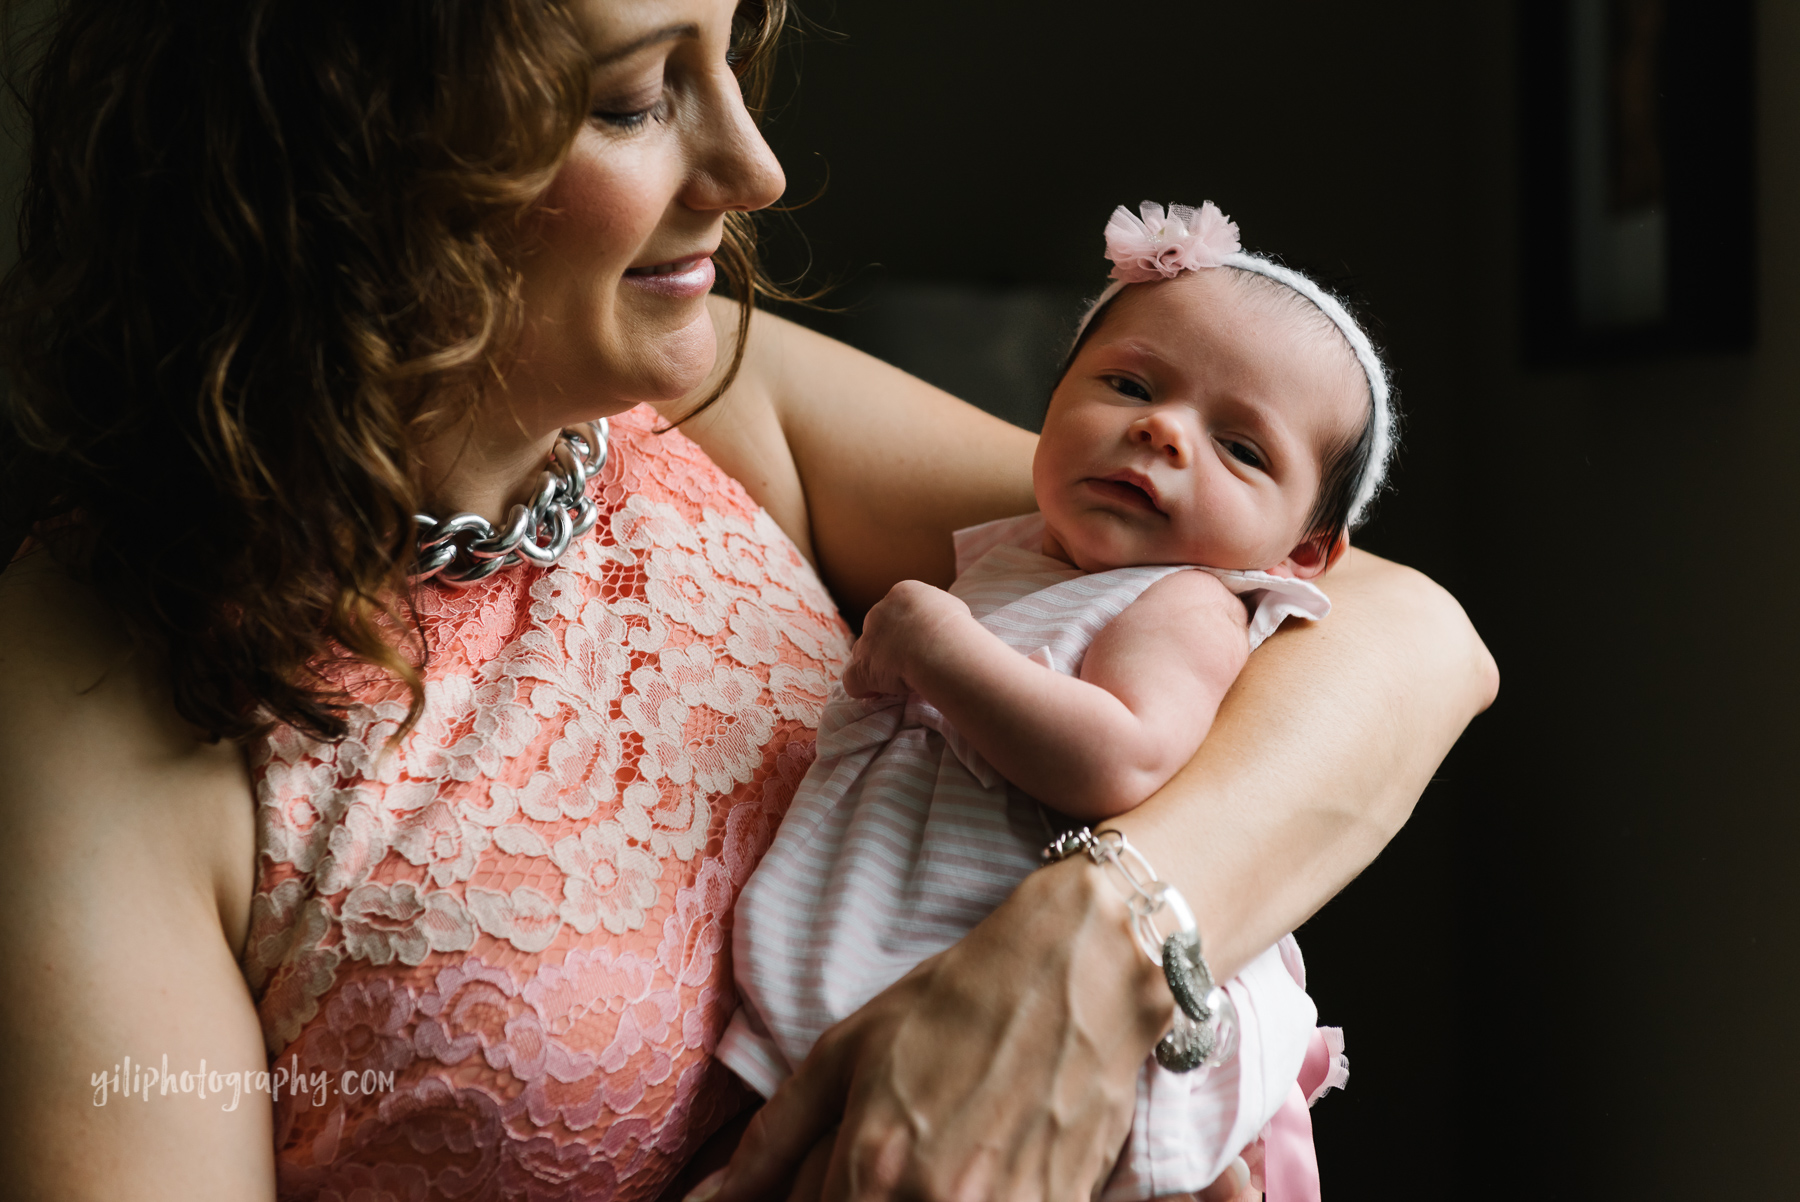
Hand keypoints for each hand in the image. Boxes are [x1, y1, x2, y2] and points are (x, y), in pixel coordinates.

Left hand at [689, 857, 1172, 1201]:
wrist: (1080, 974)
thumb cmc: (957, 1002)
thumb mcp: (847, 1053)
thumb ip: (771, 1141)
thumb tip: (705, 1201)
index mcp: (875, 1168)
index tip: (804, 1185)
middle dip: (841, 1199)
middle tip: (859, 1166)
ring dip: (886, 1198)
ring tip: (912, 1158)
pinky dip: (958, 1200)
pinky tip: (960, 1166)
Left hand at [841, 580, 972, 699]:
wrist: (940, 645)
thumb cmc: (955, 627)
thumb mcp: (953, 607)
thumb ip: (938, 613)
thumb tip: (941, 620)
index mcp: (902, 595)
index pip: (898, 610)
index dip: (907, 628)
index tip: (921, 641)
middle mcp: (879, 614)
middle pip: (877, 630)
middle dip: (889, 645)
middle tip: (910, 661)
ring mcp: (868, 641)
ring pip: (863, 653)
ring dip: (877, 666)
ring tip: (897, 680)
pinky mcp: (863, 668)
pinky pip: (853, 680)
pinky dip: (863, 688)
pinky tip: (876, 693)